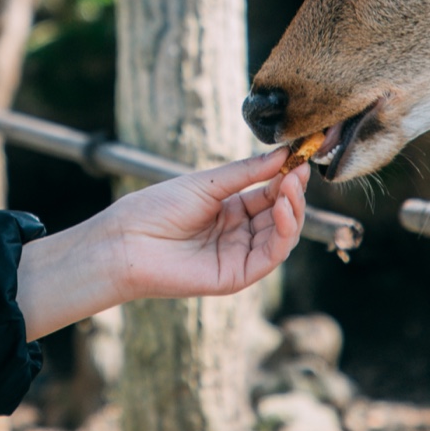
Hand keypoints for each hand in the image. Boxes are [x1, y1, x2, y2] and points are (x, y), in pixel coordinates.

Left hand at [101, 149, 307, 300]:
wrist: (128, 240)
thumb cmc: (158, 208)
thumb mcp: (208, 183)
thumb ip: (247, 172)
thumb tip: (284, 155)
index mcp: (230, 210)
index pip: (270, 194)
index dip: (287, 178)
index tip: (301, 157)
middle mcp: (238, 234)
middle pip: (281, 215)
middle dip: (294, 193)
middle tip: (300, 172)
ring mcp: (238, 255)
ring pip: (282, 236)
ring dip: (293, 211)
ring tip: (291, 188)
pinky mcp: (236, 276)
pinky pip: (270, 256)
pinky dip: (284, 233)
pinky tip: (284, 210)